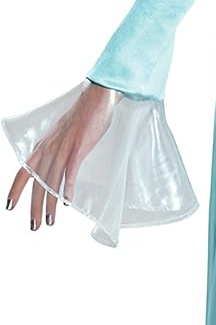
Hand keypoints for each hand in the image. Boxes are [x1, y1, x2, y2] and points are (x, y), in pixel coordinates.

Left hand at [5, 81, 121, 229]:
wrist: (96, 98)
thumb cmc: (83, 118)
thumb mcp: (63, 136)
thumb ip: (58, 152)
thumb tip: (58, 169)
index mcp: (43, 146)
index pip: (24, 171)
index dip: (16, 190)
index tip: (10, 206)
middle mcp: (49, 148)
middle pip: (37, 182)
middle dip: (33, 207)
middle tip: (33, 226)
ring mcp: (63, 148)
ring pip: (51, 182)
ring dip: (49, 204)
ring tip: (49, 222)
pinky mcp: (78, 148)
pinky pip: (70, 172)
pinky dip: (67, 189)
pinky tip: (66, 203)